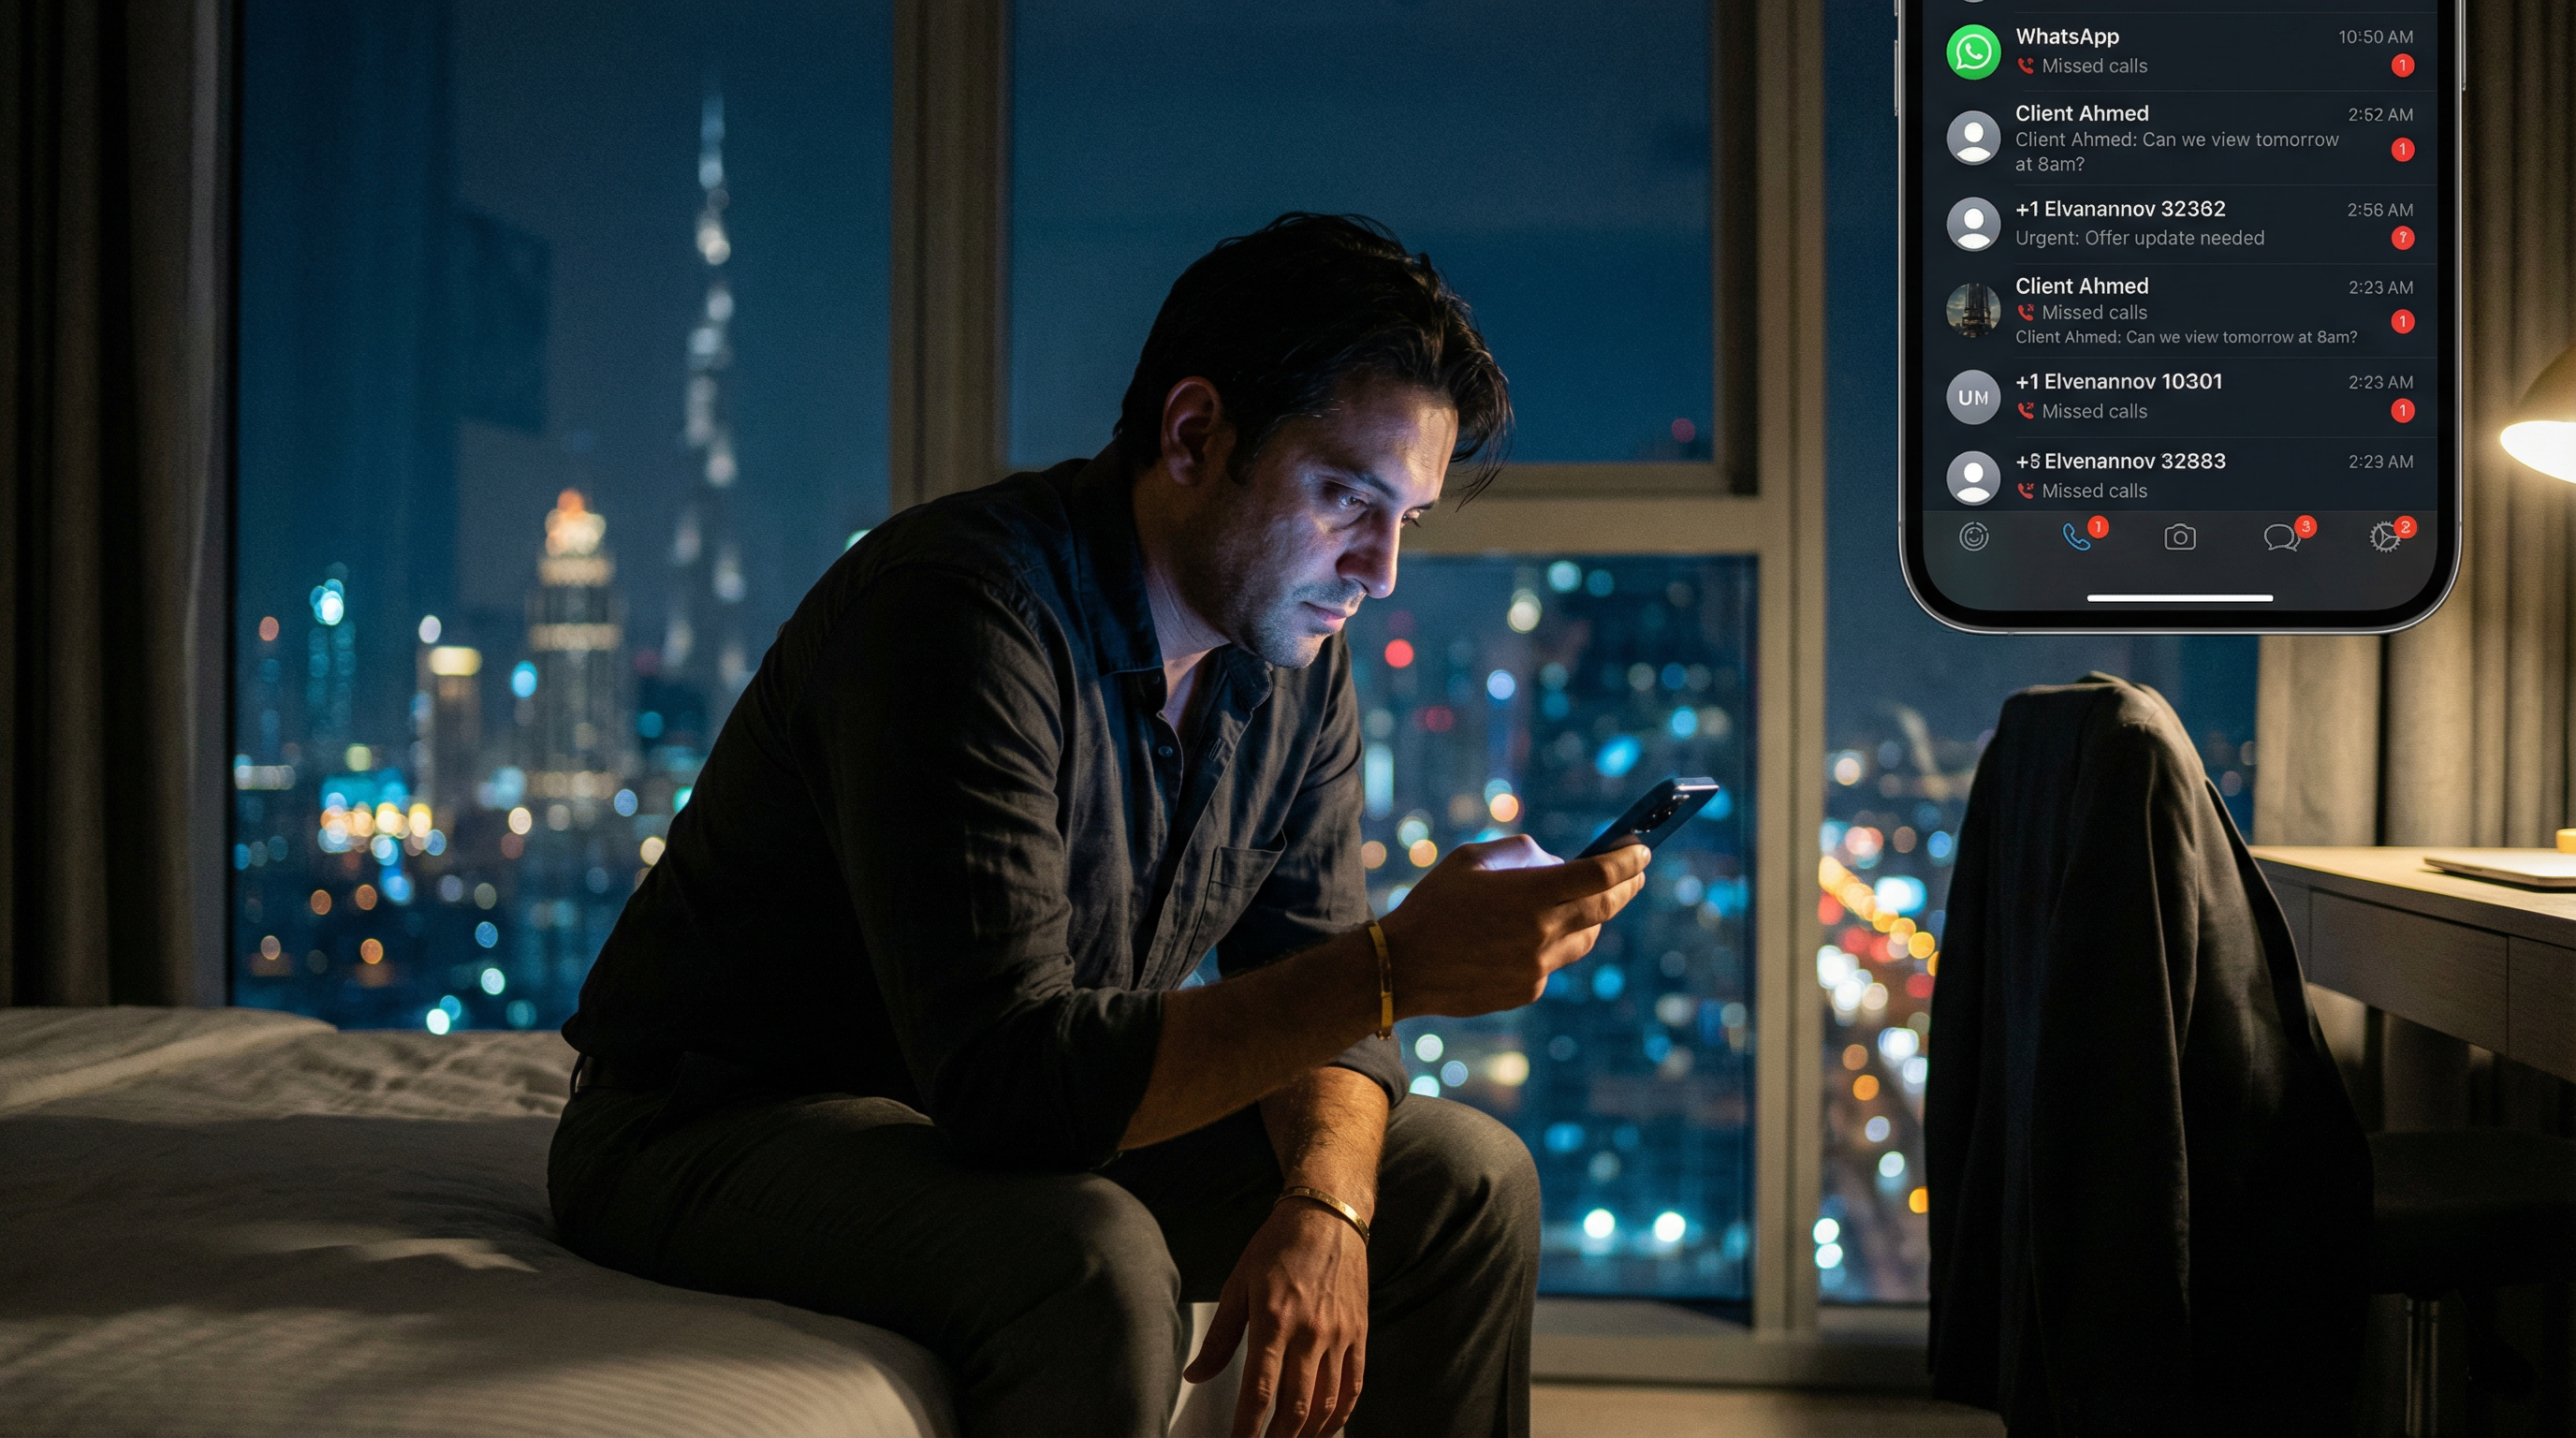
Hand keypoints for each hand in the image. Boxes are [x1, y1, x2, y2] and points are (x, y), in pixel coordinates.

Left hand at [1184, 1198, 1368, 1437]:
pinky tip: (1325, 1428)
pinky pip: (1353, 1386)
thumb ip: (1221, 1337)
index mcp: (1273, 1320)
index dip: (1247, 1427)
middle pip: (1295, 1406)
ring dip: (1307, 1434)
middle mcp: (1309, 1333)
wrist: (1327, 1217)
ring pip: (1326, 1403)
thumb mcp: (1238, 1285)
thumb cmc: (1278, 1247)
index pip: (1259, 1390)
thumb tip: (1195, 1375)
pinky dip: (1340, 1415)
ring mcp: (1339, 1335)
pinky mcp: (1359, 1334)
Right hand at [1377, 835, 1647, 1017]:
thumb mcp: (1470, 859)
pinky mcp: (1528, 989)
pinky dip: (1556, 942)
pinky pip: (1556, 961)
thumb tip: (1558, 863)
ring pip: (1587, 938)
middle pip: (1605, 908)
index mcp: (1529, 894)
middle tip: (1636, 873)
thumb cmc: (1434, 905)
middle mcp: (1541, 932)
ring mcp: (1538, 966)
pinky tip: (1537, 933)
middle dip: (1627, 887)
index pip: (1599, 875)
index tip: (1641, 849)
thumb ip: (1521, 853)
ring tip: (1591, 900)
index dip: (1626, 860)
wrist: (1403, 967)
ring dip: (1594, 916)